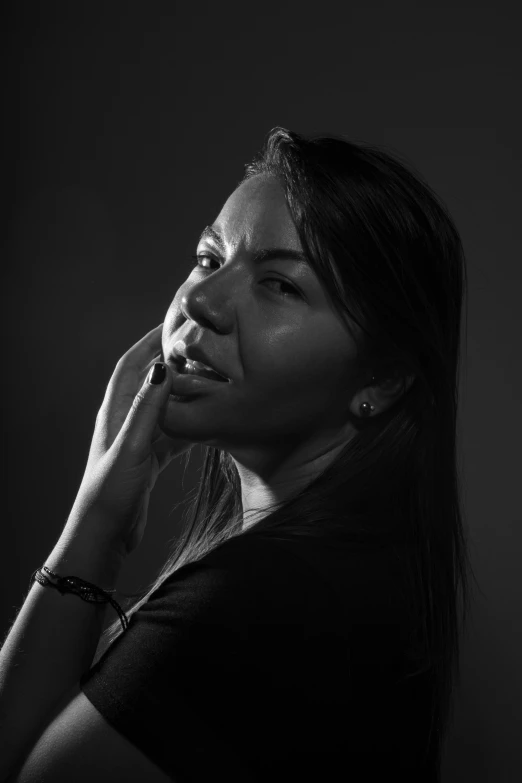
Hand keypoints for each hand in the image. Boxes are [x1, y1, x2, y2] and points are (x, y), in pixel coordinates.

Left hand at [68, 323, 192, 557]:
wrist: (104, 536)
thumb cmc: (110, 493)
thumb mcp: (131, 448)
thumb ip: (147, 409)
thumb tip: (163, 367)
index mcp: (115, 411)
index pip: (132, 364)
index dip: (150, 340)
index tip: (174, 321)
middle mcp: (126, 421)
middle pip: (150, 382)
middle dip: (173, 361)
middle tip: (202, 346)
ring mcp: (138, 441)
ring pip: (165, 407)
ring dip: (184, 392)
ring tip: (211, 378)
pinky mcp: (149, 460)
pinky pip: (173, 433)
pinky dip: (190, 424)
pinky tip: (208, 421)